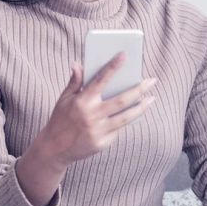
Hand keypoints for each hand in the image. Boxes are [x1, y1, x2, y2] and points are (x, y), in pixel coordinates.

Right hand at [33, 53, 157, 166]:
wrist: (54, 150)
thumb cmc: (60, 120)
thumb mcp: (63, 99)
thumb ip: (74, 82)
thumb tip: (77, 64)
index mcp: (81, 101)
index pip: (100, 80)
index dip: (112, 66)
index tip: (124, 55)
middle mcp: (91, 115)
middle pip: (121, 100)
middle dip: (139, 89)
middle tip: (153, 80)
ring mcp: (98, 131)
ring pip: (126, 117)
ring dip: (142, 107)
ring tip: (152, 98)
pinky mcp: (102, 143)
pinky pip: (119, 129)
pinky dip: (128, 120)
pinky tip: (137, 112)